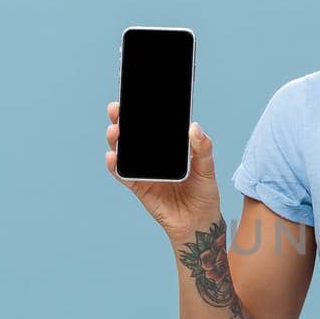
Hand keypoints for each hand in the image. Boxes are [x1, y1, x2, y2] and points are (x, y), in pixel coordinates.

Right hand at [105, 100, 222, 236]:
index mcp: (169, 147)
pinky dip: (115, 166)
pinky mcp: (138, 186)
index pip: (152, 125)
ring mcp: (144, 170)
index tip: (134, 96)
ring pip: (124, 151)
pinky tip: (112, 157)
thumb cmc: (204, 193)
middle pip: (133, 134)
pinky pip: (123, 174)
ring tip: (114, 131)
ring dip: (115, 140)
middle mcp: (153, 156)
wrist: (198, 222)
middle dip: (122, 120)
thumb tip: (194, 127)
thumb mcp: (207, 168)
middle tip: (116, 109)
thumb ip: (203, 148)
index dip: (141, 111)